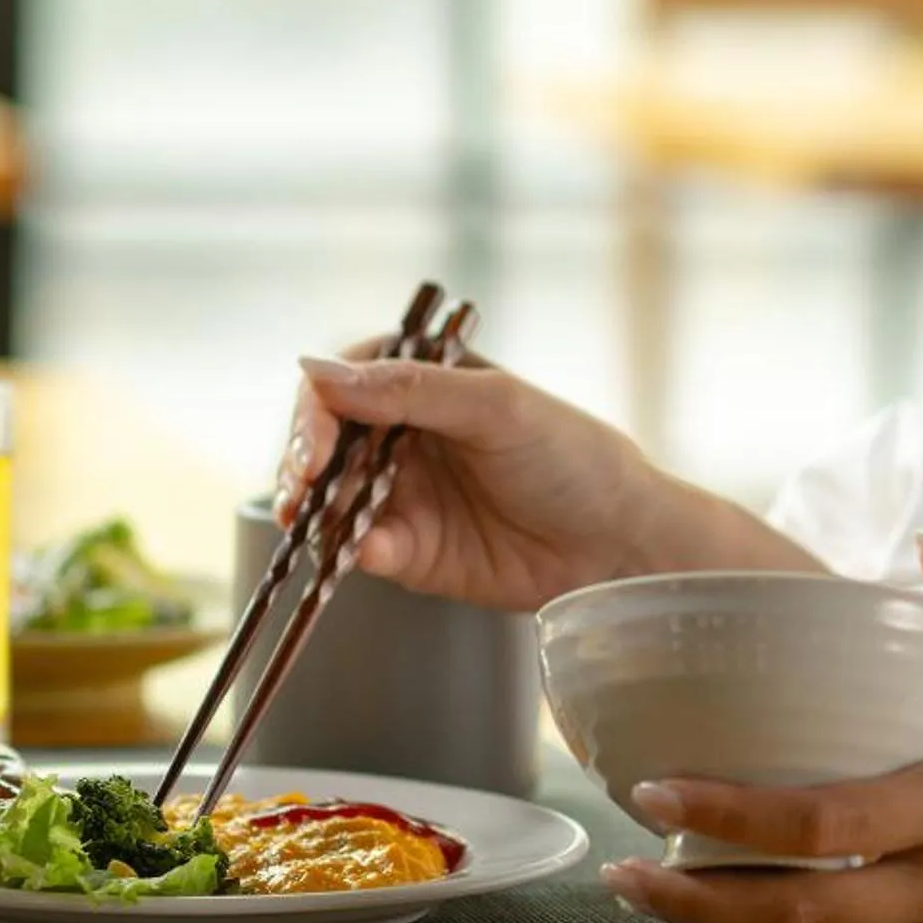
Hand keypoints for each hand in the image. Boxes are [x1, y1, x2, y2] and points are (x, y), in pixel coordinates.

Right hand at [274, 347, 665, 612]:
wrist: (620, 544)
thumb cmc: (573, 458)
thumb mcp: (497, 408)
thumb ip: (410, 390)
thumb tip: (317, 369)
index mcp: (425, 384)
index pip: (343, 382)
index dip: (317, 409)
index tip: (317, 443)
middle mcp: (405, 437)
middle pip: (323, 441)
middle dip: (302, 459)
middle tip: (305, 484)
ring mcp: (404, 496)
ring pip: (330, 498)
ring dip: (314, 508)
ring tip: (316, 521)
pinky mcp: (411, 553)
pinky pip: (362, 548)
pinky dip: (352, 550)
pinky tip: (369, 549)